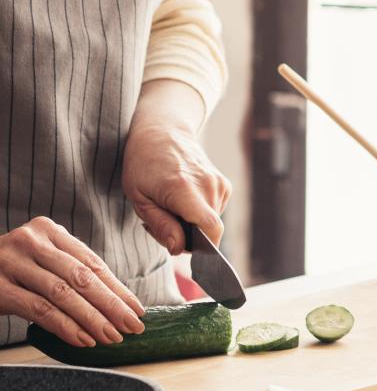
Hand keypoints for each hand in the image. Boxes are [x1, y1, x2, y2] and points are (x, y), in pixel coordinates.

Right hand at [0, 217, 144, 346]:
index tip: (137, 310)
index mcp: (49, 230)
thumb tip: (116, 300)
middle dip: (111, 304)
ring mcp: (12, 263)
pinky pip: (39, 310)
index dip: (117, 288)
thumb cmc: (10, 269)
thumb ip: (70, 270)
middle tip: (132, 326)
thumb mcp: (40, 260)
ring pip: (63, 294)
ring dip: (92, 319)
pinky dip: (65, 326)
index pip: (92, 262)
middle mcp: (32, 241)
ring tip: (111, 336)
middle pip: (82, 277)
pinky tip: (83, 339)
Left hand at [122, 119, 230, 255]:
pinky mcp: (224, 184)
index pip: (210, 228)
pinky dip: (199, 214)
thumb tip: (179, 248)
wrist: (163, 131)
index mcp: (184, 188)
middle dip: (187, 238)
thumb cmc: (144, 163)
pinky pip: (214, 212)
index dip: (206, 250)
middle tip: (162, 225)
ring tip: (171, 209)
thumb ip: (160, 225)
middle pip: (208, 230)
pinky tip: (184, 201)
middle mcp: (208, 185)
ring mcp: (219, 182)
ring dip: (192, 225)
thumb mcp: (139, 198)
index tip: (192, 258)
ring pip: (211, 223)